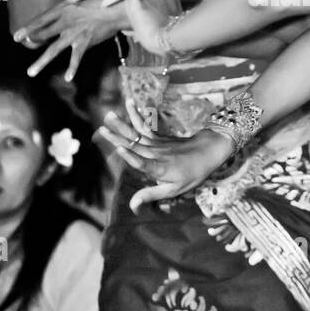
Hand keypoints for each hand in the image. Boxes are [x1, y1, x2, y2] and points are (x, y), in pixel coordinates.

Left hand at [15, 0, 124, 80]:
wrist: (118, 8)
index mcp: (63, 9)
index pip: (41, 20)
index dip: (28, 28)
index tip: (16, 36)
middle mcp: (65, 21)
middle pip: (43, 33)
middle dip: (31, 40)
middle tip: (20, 44)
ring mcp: (74, 33)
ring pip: (53, 49)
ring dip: (41, 62)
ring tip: (30, 72)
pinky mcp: (85, 42)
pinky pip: (76, 58)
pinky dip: (73, 68)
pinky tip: (68, 78)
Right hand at [96, 108, 230, 210]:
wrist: (207, 152)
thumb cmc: (191, 174)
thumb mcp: (174, 190)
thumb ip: (151, 195)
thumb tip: (132, 206)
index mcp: (159, 168)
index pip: (143, 163)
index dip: (131, 157)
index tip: (120, 149)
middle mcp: (155, 154)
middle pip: (133, 145)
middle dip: (116, 137)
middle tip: (102, 129)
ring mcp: (156, 143)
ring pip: (135, 133)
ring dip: (121, 124)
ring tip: (109, 114)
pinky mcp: (158, 137)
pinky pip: (144, 125)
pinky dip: (136, 115)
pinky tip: (130, 104)